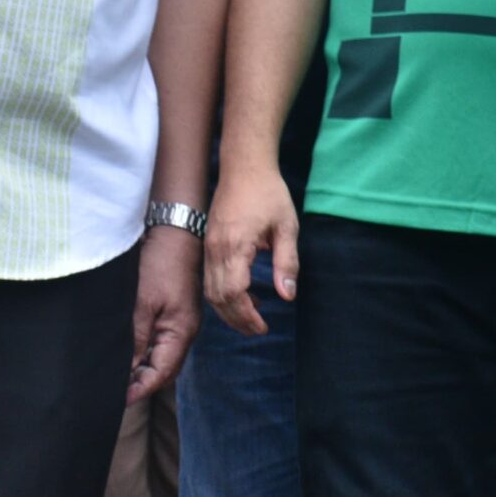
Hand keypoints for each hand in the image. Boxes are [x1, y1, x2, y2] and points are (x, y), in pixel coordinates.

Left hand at [130, 225, 200, 402]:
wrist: (174, 230)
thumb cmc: (160, 262)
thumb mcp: (142, 303)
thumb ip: (135, 338)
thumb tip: (126, 370)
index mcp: (180, 332)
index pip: (161, 374)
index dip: (141, 389)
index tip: (119, 401)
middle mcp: (183, 331)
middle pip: (162, 369)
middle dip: (140, 384)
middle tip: (113, 394)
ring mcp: (178, 321)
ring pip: (159, 356)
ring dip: (140, 369)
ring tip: (115, 379)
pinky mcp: (171, 311)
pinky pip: (158, 340)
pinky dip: (142, 351)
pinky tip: (125, 353)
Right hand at [203, 166, 298, 336]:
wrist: (244, 166)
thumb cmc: (269, 193)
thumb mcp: (287, 227)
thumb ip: (287, 263)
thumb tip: (287, 296)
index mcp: (236, 247)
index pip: (234, 294)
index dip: (247, 316)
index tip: (263, 327)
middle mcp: (216, 250)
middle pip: (219, 298)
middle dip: (237, 319)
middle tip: (258, 330)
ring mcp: (209, 248)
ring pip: (210, 292)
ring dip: (228, 310)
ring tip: (250, 318)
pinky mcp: (208, 244)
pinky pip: (209, 279)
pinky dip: (222, 295)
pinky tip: (242, 296)